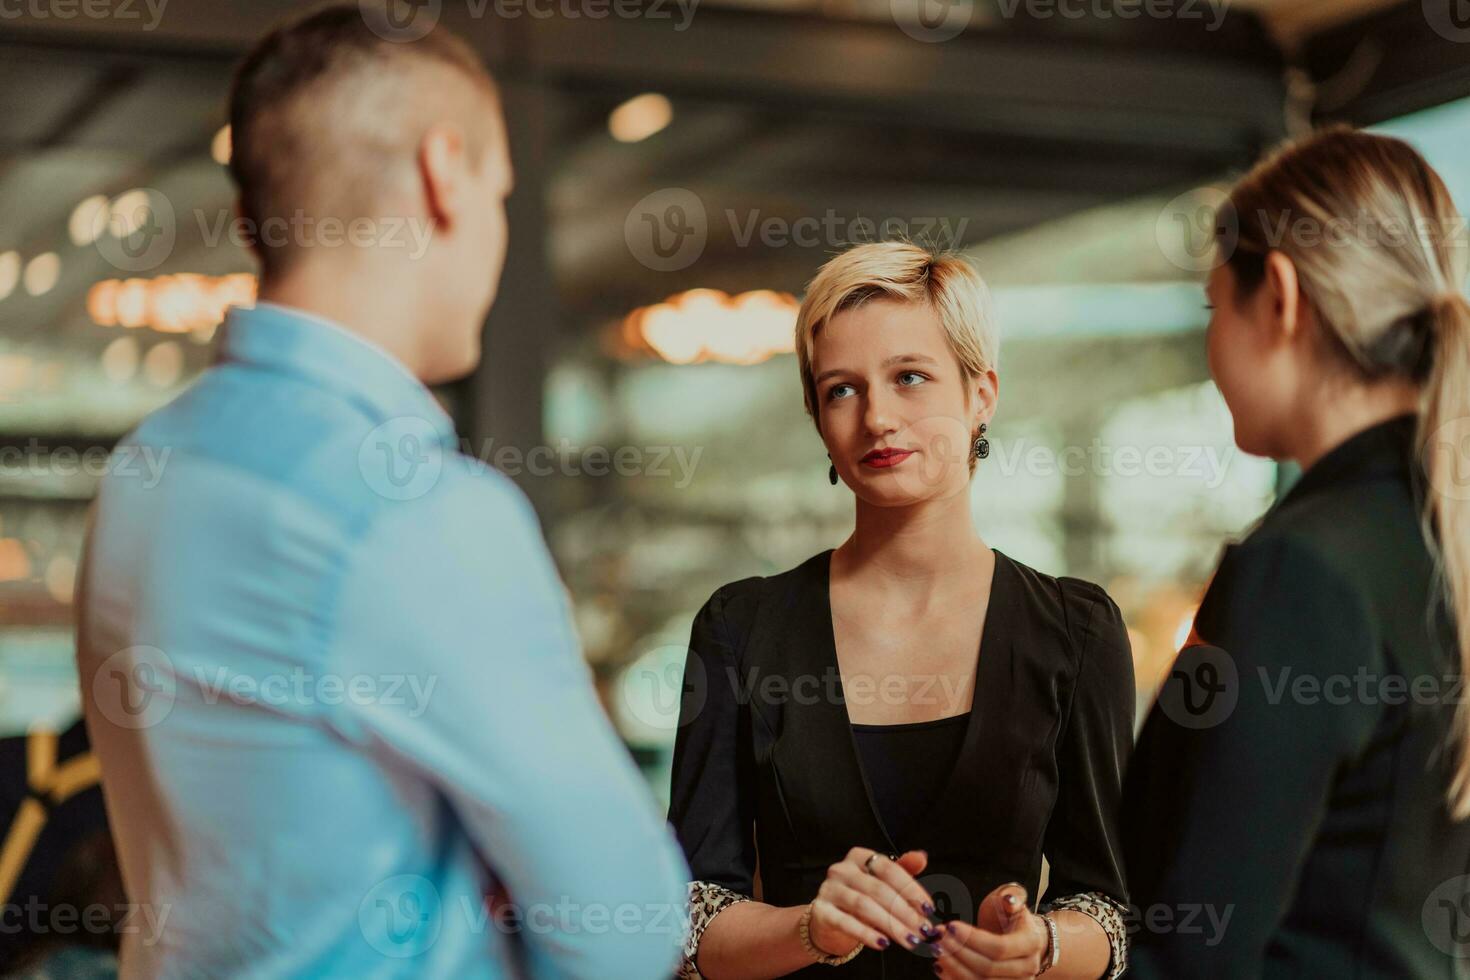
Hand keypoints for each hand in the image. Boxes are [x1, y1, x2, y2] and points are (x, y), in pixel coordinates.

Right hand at [807, 848, 941, 956]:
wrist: (828, 920)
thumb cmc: (861, 898)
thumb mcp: (882, 883)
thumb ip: (902, 871)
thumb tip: (922, 857)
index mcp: (859, 857)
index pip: (888, 868)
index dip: (911, 889)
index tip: (929, 909)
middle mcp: (841, 869)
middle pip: (878, 889)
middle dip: (905, 912)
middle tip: (923, 930)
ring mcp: (829, 890)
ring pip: (864, 906)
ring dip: (891, 925)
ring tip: (910, 940)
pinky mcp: (821, 911)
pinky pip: (846, 923)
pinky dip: (867, 934)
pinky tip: (883, 944)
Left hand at [933, 883, 1048, 978]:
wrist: (1021, 938)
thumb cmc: (1011, 916)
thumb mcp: (1012, 900)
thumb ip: (1011, 897)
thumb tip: (1009, 899)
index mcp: (1031, 943)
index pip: (1000, 947)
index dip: (973, 940)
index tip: (951, 926)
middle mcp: (1027, 969)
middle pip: (988, 968)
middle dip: (959, 953)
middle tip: (939, 938)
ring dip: (954, 967)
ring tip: (937, 950)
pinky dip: (955, 979)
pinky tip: (940, 966)